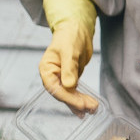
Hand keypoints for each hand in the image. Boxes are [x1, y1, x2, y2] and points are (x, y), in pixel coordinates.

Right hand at [39, 0, 98, 114]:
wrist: (77, 29)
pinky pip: (75, 92)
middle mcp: (52, 76)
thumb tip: (69, 85)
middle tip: (91, 108)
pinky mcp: (70, 78)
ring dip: (80, 103)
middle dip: (76, 102)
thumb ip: (69, 68)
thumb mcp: (69, 51)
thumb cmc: (70, 36)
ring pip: (69, 95)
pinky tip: (88, 107)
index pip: (55, 88)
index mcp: (46, 69)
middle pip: (63, 94)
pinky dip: (81, 99)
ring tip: (93, 110)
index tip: (80, 104)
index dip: (68, 98)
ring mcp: (61, 78)